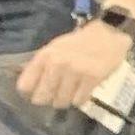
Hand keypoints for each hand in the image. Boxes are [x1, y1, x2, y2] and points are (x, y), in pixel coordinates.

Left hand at [13, 17, 132, 109]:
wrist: (110, 32)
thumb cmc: (80, 42)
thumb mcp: (56, 47)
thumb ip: (40, 65)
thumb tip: (25, 86)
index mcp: (45, 56)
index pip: (24, 86)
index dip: (32, 90)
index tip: (40, 89)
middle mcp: (57, 64)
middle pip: (41, 98)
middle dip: (50, 97)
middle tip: (59, 91)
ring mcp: (75, 71)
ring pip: (60, 102)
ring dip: (66, 99)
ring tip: (74, 89)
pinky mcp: (92, 78)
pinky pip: (79, 100)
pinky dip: (81, 98)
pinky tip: (85, 88)